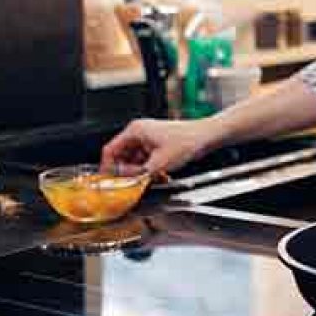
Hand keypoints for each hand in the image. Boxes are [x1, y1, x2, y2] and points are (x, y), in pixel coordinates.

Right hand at [100, 118, 214, 175]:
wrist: (207, 136)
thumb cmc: (188, 141)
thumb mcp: (159, 163)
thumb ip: (138, 175)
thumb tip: (125, 183)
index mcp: (135, 131)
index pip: (110, 151)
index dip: (108, 168)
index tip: (109, 181)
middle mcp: (139, 133)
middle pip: (122, 157)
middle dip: (129, 172)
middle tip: (135, 182)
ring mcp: (148, 138)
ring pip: (134, 161)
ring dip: (141, 172)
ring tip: (152, 178)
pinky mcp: (156, 145)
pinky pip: (145, 160)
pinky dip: (150, 169)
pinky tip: (160, 175)